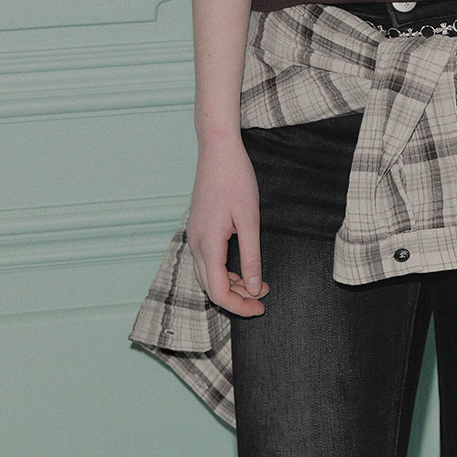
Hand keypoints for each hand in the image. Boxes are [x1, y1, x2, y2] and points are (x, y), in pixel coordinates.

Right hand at [185, 132, 270, 316]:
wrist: (217, 150)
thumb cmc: (235, 179)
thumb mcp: (250, 220)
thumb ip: (251, 257)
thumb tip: (254, 289)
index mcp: (207, 245)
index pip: (219, 293)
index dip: (240, 306)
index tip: (261, 306)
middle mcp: (195, 244)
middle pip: (211, 288)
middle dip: (237, 298)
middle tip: (263, 297)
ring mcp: (193, 236)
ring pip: (207, 275)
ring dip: (231, 284)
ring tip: (257, 282)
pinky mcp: (197, 228)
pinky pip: (207, 260)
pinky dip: (224, 270)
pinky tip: (242, 265)